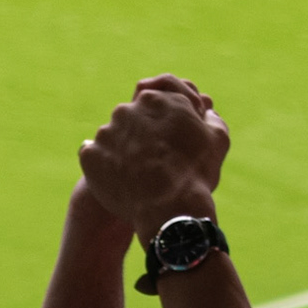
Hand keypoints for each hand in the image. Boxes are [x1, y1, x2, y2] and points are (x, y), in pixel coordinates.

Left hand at [79, 75, 229, 240]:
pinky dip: (106, 164)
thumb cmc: (197, 172)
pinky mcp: (90, 154)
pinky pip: (95, 155)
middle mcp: (127, 109)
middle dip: (144, 134)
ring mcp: (105, 132)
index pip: (159, 103)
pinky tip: (122, 178)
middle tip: (157, 159)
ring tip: (140, 173)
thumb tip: (206, 112)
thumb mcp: (217, 139)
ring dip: (125, 149)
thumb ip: (211, 119)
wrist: (170, 208)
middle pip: (135, 118)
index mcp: (157, 99)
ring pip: (114, 136)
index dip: (168, 122)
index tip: (174, 140)